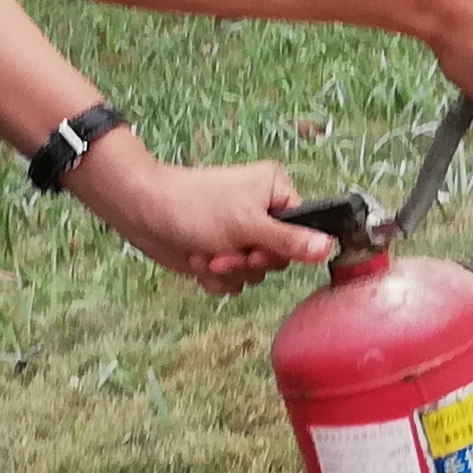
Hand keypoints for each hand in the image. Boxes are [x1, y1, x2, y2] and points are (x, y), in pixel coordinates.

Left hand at [70, 136, 334, 292]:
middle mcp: (262, 212)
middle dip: (247, 262)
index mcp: (276, 191)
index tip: (256, 249)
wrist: (144, 214)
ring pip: (254, 274)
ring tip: (206, 252)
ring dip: (228, 271)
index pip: (303, 231)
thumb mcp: (247, 225)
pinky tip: (197, 260)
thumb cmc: (194, 206)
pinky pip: (233, 281)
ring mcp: (241, 235)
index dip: (280, 249)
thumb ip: (289, 241)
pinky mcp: (222, 254)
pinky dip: (214, 277)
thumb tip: (328, 248)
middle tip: (225, 252)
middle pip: (278, 259)